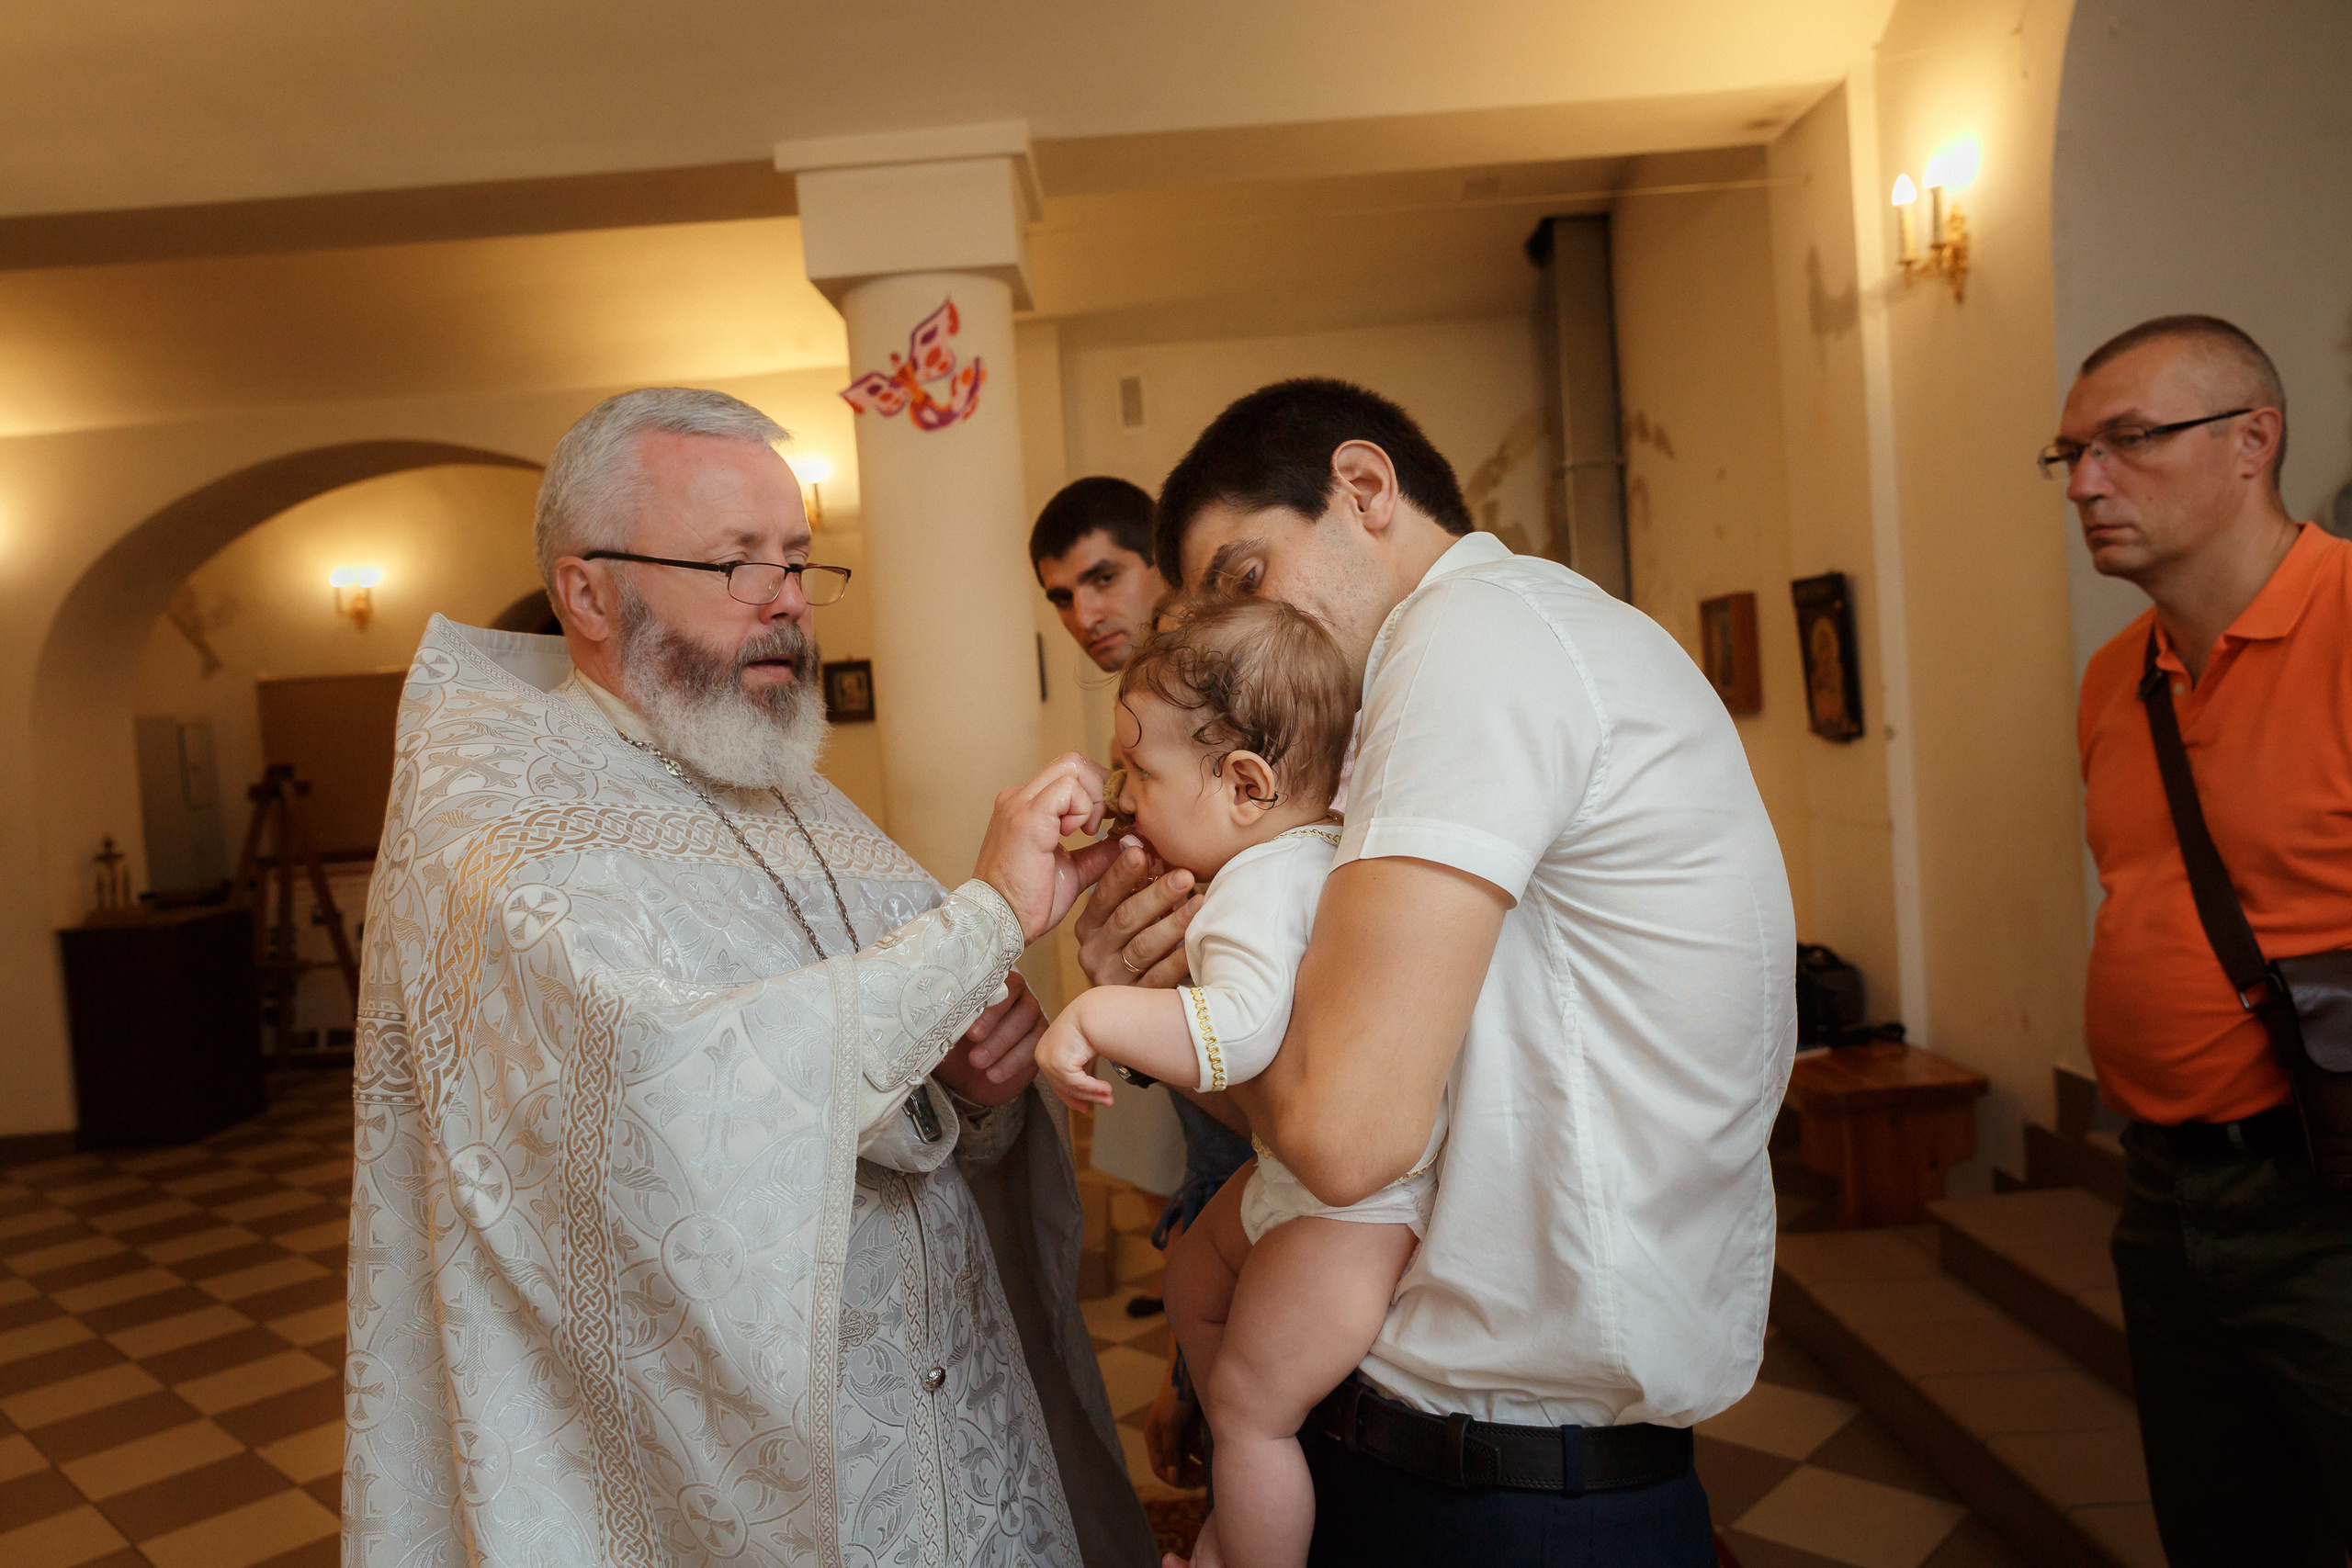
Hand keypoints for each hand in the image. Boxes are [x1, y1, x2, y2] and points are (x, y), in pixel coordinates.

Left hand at [931, 972, 1043, 1106]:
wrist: (966, 1074)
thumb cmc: (954, 1045)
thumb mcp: (944, 1033)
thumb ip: (944, 1022)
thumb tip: (933, 1020)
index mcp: (991, 985)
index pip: (998, 984)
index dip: (987, 1006)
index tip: (969, 1030)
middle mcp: (1017, 995)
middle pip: (1017, 1004)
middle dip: (995, 1027)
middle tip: (974, 1046)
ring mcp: (1031, 1016)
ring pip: (1028, 1024)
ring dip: (1002, 1045)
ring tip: (979, 1063)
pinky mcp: (1038, 1039)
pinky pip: (1034, 1047)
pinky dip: (1013, 1061)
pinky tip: (994, 1074)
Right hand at [974, 753, 1127, 941]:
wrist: (1001, 922)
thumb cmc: (1029, 902)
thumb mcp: (1072, 871)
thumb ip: (1097, 852)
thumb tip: (1128, 841)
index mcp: (1027, 805)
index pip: (1070, 772)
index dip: (1098, 790)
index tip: (1109, 820)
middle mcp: (1019, 797)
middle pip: (1074, 761)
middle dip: (1100, 788)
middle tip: (1103, 824)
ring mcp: (1020, 803)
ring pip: (1073, 766)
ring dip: (1093, 798)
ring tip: (1088, 832)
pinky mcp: (1027, 817)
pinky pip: (1068, 788)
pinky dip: (1083, 808)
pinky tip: (1076, 834)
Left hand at [1035, 1006, 1114, 1109]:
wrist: (1095, 1011)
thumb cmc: (1091, 1027)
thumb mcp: (1082, 1053)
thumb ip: (1080, 1072)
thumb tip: (1086, 1095)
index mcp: (1045, 1053)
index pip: (1057, 1082)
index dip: (1072, 1098)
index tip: (1085, 1108)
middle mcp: (1042, 1056)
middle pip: (1064, 1087)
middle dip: (1088, 1097)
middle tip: (1107, 1102)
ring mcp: (1047, 1059)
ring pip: (1071, 1087)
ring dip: (1094, 1093)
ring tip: (1110, 1096)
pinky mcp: (1057, 1062)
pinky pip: (1077, 1083)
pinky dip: (1093, 1088)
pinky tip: (1107, 1089)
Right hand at [1073, 840, 1201, 989]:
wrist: (1128, 1012)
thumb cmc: (1133, 947)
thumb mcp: (1124, 918)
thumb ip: (1129, 885)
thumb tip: (1138, 842)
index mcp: (1088, 927)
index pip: (1103, 896)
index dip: (1122, 874)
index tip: (1143, 852)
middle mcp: (1093, 953)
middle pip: (1126, 919)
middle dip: (1157, 894)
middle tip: (1184, 875)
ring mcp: (1111, 979)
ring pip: (1143, 947)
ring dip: (1173, 922)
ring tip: (1198, 902)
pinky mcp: (1133, 1001)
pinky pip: (1159, 977)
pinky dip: (1179, 958)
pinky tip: (1197, 943)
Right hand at [1143, 1343, 1207, 1488]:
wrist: (1193, 1372)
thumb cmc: (1178, 1397)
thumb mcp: (1171, 1425)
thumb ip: (1171, 1452)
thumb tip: (1173, 1478)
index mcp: (1154, 1437)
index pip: (1160, 1467)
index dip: (1172, 1478)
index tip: (1188, 1483)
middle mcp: (1165, 1437)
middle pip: (1174, 1466)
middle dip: (1187, 1474)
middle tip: (1203, 1479)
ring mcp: (1180, 1433)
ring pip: (1188, 1460)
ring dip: (1197, 1467)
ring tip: (1210, 1470)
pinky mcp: (1194, 1428)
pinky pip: (1198, 1450)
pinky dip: (1205, 1455)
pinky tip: (1214, 1456)